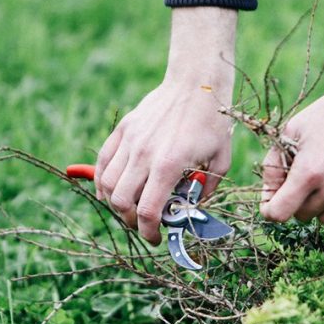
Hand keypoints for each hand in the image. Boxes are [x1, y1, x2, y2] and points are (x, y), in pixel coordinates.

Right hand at [95, 7, 237, 244]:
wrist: (196, 84)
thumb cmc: (212, 122)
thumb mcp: (220, 161)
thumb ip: (205, 190)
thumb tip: (190, 211)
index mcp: (168, 165)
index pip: (147, 211)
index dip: (149, 232)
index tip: (156, 239)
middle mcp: (143, 155)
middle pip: (121, 202)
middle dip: (131, 221)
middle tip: (144, 224)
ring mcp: (130, 141)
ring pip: (106, 184)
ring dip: (115, 203)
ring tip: (129, 208)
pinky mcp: (123, 130)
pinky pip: (104, 162)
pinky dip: (103, 181)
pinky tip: (111, 190)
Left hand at [260, 26, 323, 225]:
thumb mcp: (292, 132)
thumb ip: (273, 166)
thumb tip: (268, 198)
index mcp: (308, 172)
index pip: (280, 214)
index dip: (271, 210)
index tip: (273, 202)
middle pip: (303, 216)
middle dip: (298, 201)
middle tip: (307, 177)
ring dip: (322, 205)